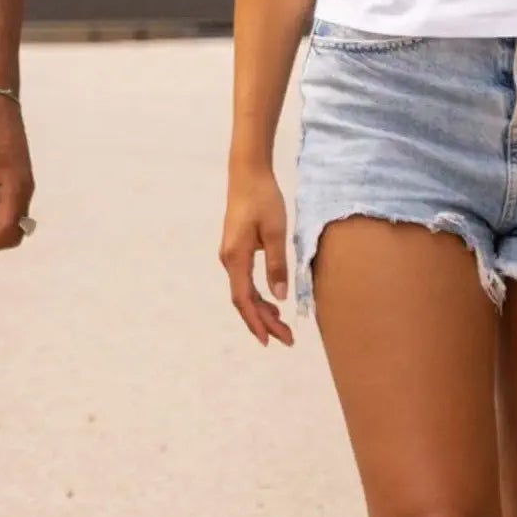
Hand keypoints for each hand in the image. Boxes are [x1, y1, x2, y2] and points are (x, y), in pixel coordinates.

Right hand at [219, 159, 294, 346]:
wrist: (247, 175)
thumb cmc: (263, 199)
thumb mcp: (276, 232)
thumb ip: (277, 264)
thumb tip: (280, 296)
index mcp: (236, 257)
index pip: (244, 299)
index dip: (256, 321)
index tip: (270, 340)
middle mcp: (229, 260)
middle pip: (243, 300)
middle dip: (263, 322)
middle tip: (287, 339)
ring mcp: (231, 256)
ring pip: (244, 292)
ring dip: (262, 311)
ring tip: (282, 326)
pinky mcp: (236, 251)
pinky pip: (245, 282)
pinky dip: (258, 297)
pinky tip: (273, 303)